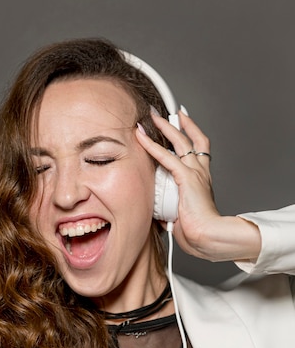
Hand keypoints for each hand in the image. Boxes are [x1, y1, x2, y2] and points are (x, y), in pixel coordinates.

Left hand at [136, 111, 260, 262]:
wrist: (206, 236)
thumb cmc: (196, 231)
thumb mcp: (180, 215)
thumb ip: (169, 209)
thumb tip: (158, 215)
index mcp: (202, 179)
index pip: (199, 149)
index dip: (192, 132)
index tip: (183, 121)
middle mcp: (201, 171)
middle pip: (191, 138)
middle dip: (178, 123)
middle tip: (165, 111)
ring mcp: (195, 173)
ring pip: (179, 141)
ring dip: (164, 127)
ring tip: (151, 116)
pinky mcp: (186, 178)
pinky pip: (166, 156)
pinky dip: (152, 145)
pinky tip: (141, 137)